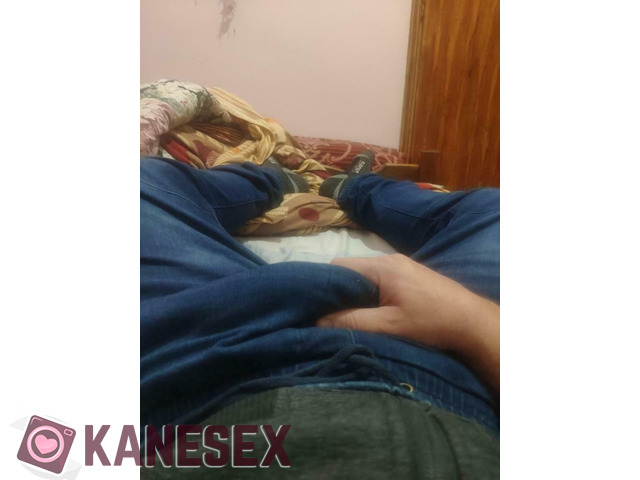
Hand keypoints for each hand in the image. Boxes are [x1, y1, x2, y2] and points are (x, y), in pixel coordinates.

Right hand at [317, 254, 499, 391]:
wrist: (473, 323)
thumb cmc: (432, 322)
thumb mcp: (389, 325)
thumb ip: (353, 321)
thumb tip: (317, 320)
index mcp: (382, 266)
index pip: (338, 267)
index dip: (322, 286)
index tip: (311, 306)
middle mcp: (390, 260)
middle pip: (351, 272)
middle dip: (337, 293)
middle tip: (326, 316)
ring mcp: (402, 267)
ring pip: (365, 278)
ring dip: (354, 296)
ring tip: (345, 318)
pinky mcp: (410, 278)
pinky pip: (379, 283)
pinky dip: (369, 297)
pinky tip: (369, 315)